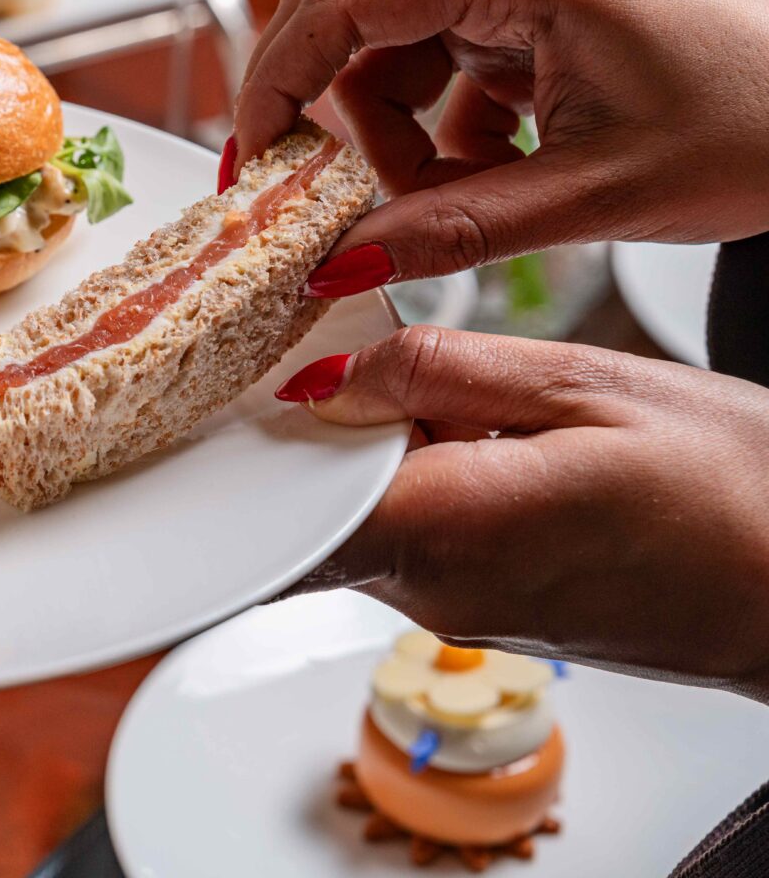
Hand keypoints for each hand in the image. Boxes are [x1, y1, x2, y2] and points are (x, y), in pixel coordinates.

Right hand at [231, 0, 768, 293]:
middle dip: (321, 107)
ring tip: (452, 199)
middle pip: (346, 10)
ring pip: (387, 47)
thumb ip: (451, 231)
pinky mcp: (531, 9)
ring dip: (393, 133)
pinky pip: (436, 63)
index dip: (275, 82)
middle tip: (308, 192)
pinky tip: (495, 175)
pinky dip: (440, 129)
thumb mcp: (590, 195)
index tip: (253, 164)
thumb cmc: (760, 122)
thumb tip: (338, 265)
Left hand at [277, 327, 768, 700]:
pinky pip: (405, 536)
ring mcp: (454, 609)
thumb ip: (438, 371)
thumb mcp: (586, 385)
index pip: (282, 512)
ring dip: (363, 454)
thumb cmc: (736, 490)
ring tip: (412, 381)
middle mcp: (433, 589)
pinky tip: (455, 428)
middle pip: (307, 507)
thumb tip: (327, 374)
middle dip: (304, 434)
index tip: (240, 382)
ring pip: (355, 518)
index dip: (246, 446)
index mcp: (447, 529)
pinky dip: (408, 481)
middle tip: (332, 350)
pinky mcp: (480, 608)